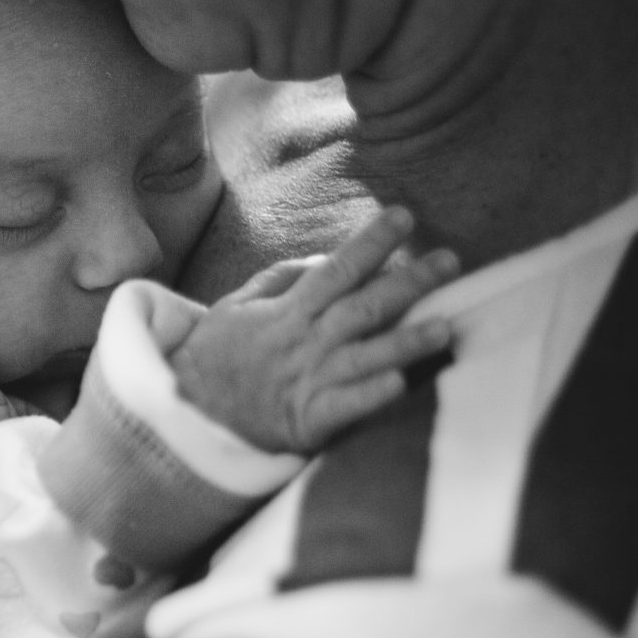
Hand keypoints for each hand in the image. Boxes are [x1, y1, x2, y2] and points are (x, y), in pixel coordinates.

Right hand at [167, 207, 457, 452]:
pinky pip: (346, 407)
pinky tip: (402, 384)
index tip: (403, 216)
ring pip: (365, 356)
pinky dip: (372, 396)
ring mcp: (308, 381)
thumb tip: (323, 260)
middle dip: (409, 282)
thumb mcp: (236, 306)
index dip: (371, 241)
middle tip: (449, 262)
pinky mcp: (309, 421)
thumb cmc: (215, 357)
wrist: (187, 415)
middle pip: (364, 306)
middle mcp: (304, 342)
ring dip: (406, 341)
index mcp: (289, 311)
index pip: (337, 268)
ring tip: (445, 326)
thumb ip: (280, 279)